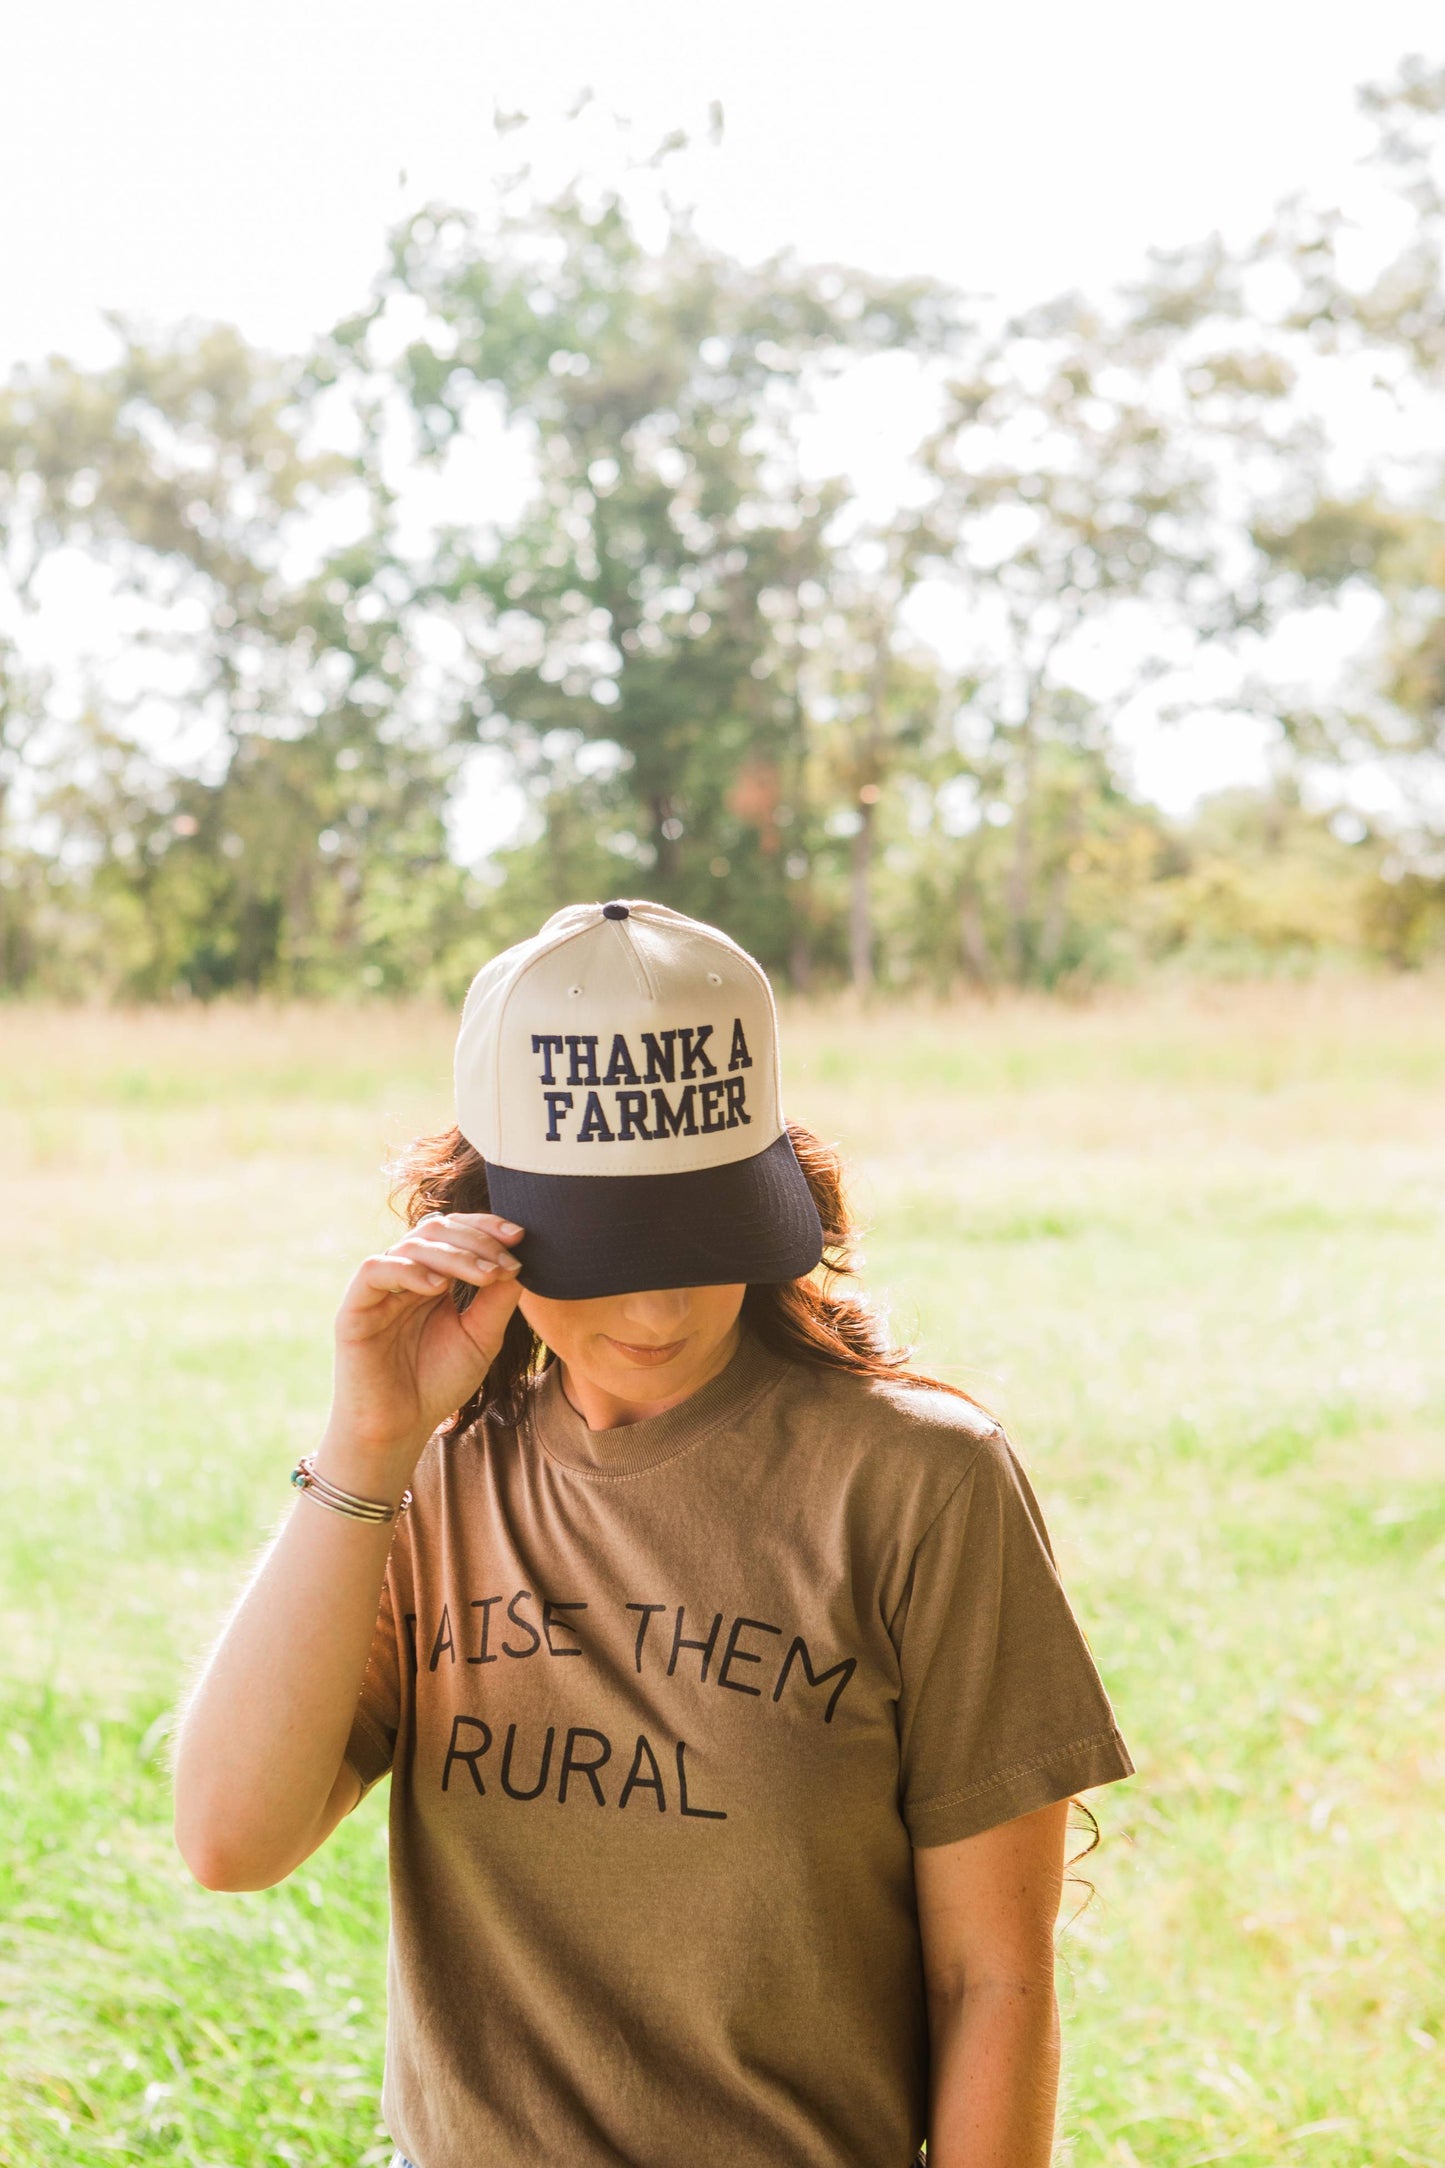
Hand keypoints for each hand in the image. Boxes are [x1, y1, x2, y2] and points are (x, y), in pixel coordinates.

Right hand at [322, 1212, 525, 1463]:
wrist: (399, 1429)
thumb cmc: (438, 1384)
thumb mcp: (480, 1338)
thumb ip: (497, 1301)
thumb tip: (518, 1263)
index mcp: (432, 1279)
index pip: (456, 1233)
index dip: (486, 1227)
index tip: (520, 1237)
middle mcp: (404, 1276)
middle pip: (435, 1230)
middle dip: (476, 1239)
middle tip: (506, 1260)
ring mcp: (378, 1290)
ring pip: (411, 1246)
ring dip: (454, 1255)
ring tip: (485, 1276)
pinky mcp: (354, 1309)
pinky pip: (375, 1270)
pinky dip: (408, 1271)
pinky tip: (437, 1289)